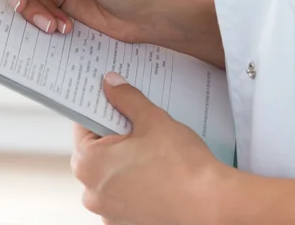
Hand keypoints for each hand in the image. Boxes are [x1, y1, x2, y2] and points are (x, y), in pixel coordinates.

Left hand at [71, 72, 228, 224]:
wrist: (211, 205)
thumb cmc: (181, 166)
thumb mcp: (151, 119)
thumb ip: (126, 98)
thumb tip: (111, 84)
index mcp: (89, 163)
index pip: (83, 127)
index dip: (100, 112)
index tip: (114, 106)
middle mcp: (91, 191)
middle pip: (94, 153)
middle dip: (112, 139)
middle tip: (138, 129)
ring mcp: (107, 212)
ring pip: (108, 177)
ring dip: (122, 165)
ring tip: (150, 155)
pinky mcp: (125, 223)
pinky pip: (122, 198)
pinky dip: (133, 187)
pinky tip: (154, 177)